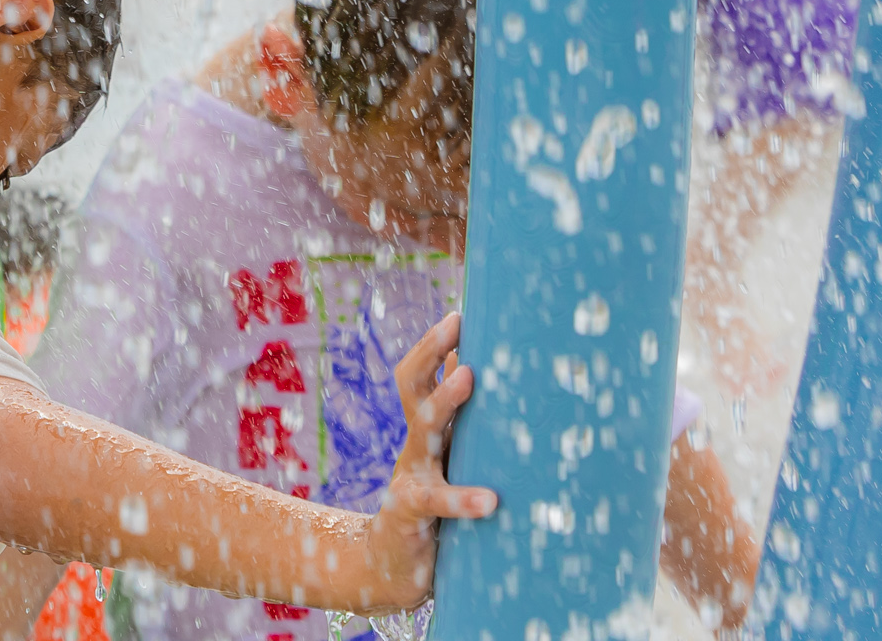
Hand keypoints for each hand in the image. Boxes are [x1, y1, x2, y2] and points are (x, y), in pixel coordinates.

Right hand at [362, 311, 495, 609]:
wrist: (391, 567)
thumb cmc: (430, 508)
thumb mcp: (443, 462)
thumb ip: (454, 421)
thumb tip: (470, 364)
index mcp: (424, 432)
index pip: (418, 374)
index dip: (433, 343)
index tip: (461, 314)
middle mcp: (415, 446)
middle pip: (412, 385)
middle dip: (430, 348)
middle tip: (454, 323)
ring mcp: (411, 476)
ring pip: (423, 428)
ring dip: (444, 399)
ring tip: (469, 377)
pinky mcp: (411, 513)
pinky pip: (437, 500)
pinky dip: (464, 498)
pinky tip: (490, 500)